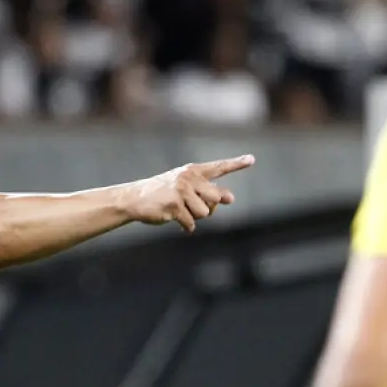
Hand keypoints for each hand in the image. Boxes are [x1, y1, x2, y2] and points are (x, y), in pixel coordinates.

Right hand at [130, 155, 254, 232]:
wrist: (134, 199)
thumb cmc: (162, 194)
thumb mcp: (185, 188)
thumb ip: (207, 192)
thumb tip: (230, 198)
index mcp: (193, 171)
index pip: (219, 167)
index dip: (236, 164)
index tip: (252, 159)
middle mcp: (189, 178)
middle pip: (216, 197)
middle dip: (208, 207)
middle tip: (191, 205)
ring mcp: (182, 191)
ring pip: (205, 213)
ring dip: (195, 218)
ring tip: (180, 212)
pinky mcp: (174, 205)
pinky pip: (191, 222)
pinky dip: (186, 226)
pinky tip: (177, 223)